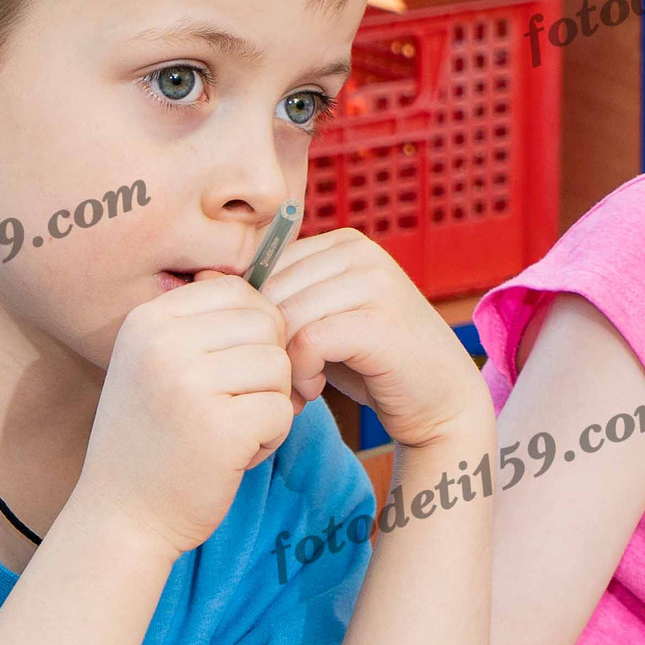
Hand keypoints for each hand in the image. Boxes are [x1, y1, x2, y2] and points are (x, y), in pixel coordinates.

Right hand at [74, 275, 296, 554]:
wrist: (121, 517)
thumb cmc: (152, 440)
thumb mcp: (159, 365)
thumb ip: (205, 326)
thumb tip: (271, 288)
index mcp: (148, 318)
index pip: (240, 291)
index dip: (256, 331)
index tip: (233, 371)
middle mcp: (164, 343)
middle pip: (267, 325)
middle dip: (268, 367)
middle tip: (237, 406)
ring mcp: (190, 384)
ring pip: (280, 367)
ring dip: (270, 404)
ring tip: (231, 431)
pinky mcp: (221, 428)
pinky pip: (282, 411)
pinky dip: (271, 437)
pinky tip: (236, 455)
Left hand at [259, 229, 490, 449]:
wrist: (441, 401)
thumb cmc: (374, 363)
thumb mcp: (319, 321)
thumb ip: (276, 299)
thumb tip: (203, 275)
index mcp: (344, 243)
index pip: (267, 269)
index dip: (261, 319)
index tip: (280, 356)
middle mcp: (361, 253)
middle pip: (273, 291)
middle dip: (269, 343)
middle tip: (286, 381)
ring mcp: (375, 283)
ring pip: (287, 315)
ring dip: (284, 363)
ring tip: (301, 388)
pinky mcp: (379, 321)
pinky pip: (308, 340)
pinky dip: (302, 374)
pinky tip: (316, 391)